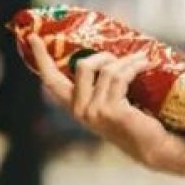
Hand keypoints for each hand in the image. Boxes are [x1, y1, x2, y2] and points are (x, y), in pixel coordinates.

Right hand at [29, 36, 174, 169]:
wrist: (151, 146)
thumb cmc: (132, 122)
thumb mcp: (107, 103)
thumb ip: (97, 85)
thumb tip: (102, 52)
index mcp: (75, 107)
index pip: (51, 81)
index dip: (41, 58)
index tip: (33, 37)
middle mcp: (80, 110)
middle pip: (83, 66)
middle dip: (104, 55)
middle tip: (121, 58)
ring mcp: (95, 111)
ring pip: (107, 69)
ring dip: (127, 60)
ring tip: (140, 59)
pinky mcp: (112, 111)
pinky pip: (121, 76)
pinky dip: (135, 66)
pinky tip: (145, 64)